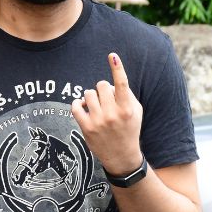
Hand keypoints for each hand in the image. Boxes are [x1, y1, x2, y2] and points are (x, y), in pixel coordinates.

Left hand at [71, 53, 143, 175]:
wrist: (122, 156)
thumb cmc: (129, 129)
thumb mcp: (135, 111)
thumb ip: (126, 94)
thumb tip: (110, 80)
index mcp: (127, 108)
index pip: (121, 84)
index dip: (117, 68)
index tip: (112, 55)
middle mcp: (113, 114)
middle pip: (100, 85)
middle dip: (102, 89)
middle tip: (106, 99)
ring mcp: (98, 121)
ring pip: (87, 93)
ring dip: (91, 96)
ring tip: (96, 105)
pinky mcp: (86, 127)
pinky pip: (76, 105)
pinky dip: (78, 103)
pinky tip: (83, 106)